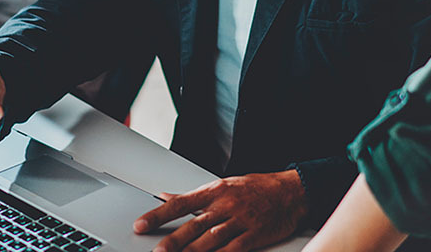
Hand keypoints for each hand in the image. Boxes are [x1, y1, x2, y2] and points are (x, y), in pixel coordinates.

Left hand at [133, 170, 306, 251]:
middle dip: (173, 240)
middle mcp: (224, 205)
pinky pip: (233, 250)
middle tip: (156, 251)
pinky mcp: (253, 236)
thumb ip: (193, 196)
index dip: (158, 214)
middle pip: (193, 225)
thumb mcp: (222, 185)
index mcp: (214, 191)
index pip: (180, 203)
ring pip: (210, 240)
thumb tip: (166, 196)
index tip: (141, 224)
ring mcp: (239, 222)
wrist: (289, 191)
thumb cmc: (255, 187)